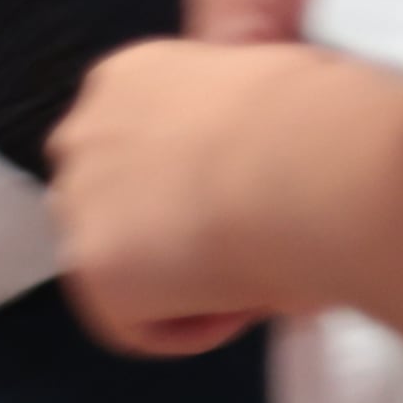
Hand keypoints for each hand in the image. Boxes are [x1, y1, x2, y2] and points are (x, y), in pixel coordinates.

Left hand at [48, 36, 298, 357]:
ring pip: (116, 263)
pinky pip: (130, 323)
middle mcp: (86, 129)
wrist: (317, 164)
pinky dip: (186, 326)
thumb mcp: (268, 92)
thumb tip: (254, 177)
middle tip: (245, 248)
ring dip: (173, 280)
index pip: (135, 146)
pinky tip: (241, 299)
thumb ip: (233, 131)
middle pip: (110, 202)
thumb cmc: (322, 124)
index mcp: (128, 76)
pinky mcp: (93, 264)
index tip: (244, 206)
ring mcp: (80, 198)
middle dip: (168, 232)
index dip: (192, 189)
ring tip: (250, 274)